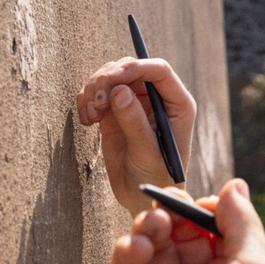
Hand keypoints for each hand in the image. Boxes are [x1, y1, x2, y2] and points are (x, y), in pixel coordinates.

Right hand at [77, 57, 195, 216]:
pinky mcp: (114, 111)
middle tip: (97, 103)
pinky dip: (87, 101)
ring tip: (92, 117)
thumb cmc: (156, 177)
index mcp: (177, 104)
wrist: (140, 195)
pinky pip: (97, 92)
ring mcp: (134, 102)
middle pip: (130, 69)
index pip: (158, 70)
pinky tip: (87, 121)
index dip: (135, 68)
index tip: (112, 79)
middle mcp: (156, 98)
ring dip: (95, 90)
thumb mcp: (148, 153)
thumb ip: (135, 123)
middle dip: (109, 79)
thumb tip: (120, 91)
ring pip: (110, 77)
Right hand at [101, 180, 264, 263]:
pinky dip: (130, 245)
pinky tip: (137, 248)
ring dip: (152, 224)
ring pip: (153, 241)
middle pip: (184, 232)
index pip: (220, 232)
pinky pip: (126, 261)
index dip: (212, 212)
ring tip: (154, 226)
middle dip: (178, 213)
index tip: (206, 204)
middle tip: (172, 206)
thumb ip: (244, 225)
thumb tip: (234, 186)